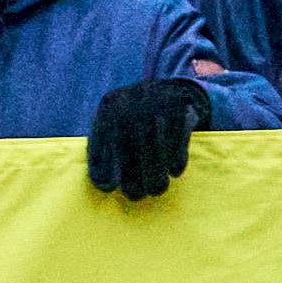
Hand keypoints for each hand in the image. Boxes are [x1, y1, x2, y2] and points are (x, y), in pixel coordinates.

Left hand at [86, 77, 204, 201]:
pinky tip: (174, 171)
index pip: (100, 143)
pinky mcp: (181, 106)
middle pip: (128, 148)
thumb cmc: (133, 116)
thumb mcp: (112, 123)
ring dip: (156, 173)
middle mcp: (130, 102)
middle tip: (136, 196)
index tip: (108, 188)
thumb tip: (103, 184)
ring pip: (155, 147)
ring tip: (157, 190)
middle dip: (132, 177)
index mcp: (108, 107)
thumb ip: (102, 150)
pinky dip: (177, 158)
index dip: (102, 168)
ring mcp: (156, 102)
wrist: (171, 86)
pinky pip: (178, 139)